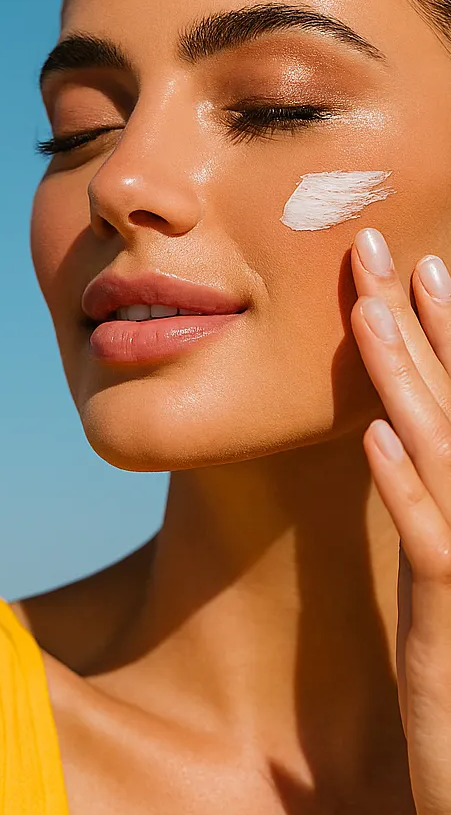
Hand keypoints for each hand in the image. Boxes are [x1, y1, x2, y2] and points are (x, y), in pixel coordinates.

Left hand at [351, 226, 450, 814]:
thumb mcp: (444, 563)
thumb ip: (428, 501)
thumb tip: (393, 432)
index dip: (445, 334)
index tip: (416, 268)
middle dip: (426, 325)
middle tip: (390, 252)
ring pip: (442, 451)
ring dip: (406, 377)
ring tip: (371, 311)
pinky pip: (430, 539)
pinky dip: (404, 484)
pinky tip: (374, 436)